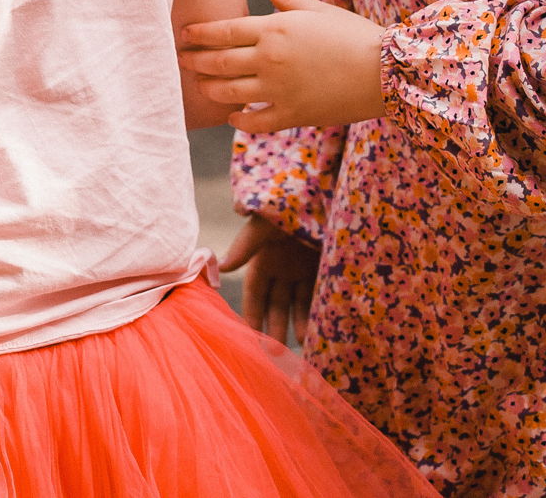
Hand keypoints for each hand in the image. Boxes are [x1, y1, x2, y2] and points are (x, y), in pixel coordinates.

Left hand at [180, 0, 387, 132]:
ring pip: (229, 92)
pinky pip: (255, 121)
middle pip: (218, 62)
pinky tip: (232, 116)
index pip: (223, 31)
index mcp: (274, 29)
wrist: (386, 72)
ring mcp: (279, 89)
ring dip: (209, 89)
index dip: (199, 34)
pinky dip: (239, 120)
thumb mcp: (319, 11)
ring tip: (200, 85)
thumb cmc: (354, 35)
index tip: (184, 34)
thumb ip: (288, 0)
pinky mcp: (292, 114)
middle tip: (180, 60)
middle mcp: (270, 59)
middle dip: (194, 60)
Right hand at [220, 214, 320, 347]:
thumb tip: (222, 266)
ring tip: (301, 344)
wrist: (320, 190)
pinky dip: (317, 311)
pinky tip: (320, 328)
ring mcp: (302, 269)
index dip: (252, 315)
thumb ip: (244, 247)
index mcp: (263, 259)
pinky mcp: (322, 268)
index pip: (255, 294)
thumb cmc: (285, 206)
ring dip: (298, 324)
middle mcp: (281, 267)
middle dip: (275, 327)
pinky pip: (317, 294)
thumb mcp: (263, 226)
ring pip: (297, 303)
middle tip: (276, 355)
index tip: (251, 338)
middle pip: (276, 304)